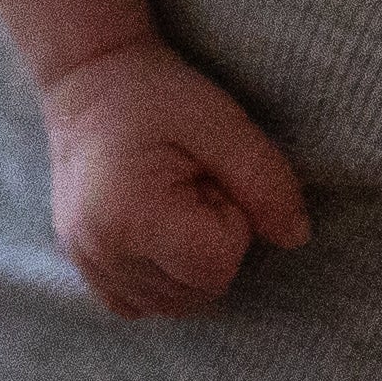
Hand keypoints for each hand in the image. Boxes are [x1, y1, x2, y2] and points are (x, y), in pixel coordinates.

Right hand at [36, 37, 311, 319]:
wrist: (88, 76)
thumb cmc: (156, 93)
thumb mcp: (220, 121)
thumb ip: (265, 180)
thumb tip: (296, 237)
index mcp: (129, 217)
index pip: (216, 265)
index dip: (230, 219)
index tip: (208, 175)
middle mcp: (98, 253)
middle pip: (199, 290)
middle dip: (212, 241)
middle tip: (190, 182)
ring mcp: (87, 266)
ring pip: (176, 303)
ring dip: (189, 259)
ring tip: (171, 198)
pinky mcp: (85, 269)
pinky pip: (144, 303)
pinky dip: (162, 275)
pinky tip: (155, 224)